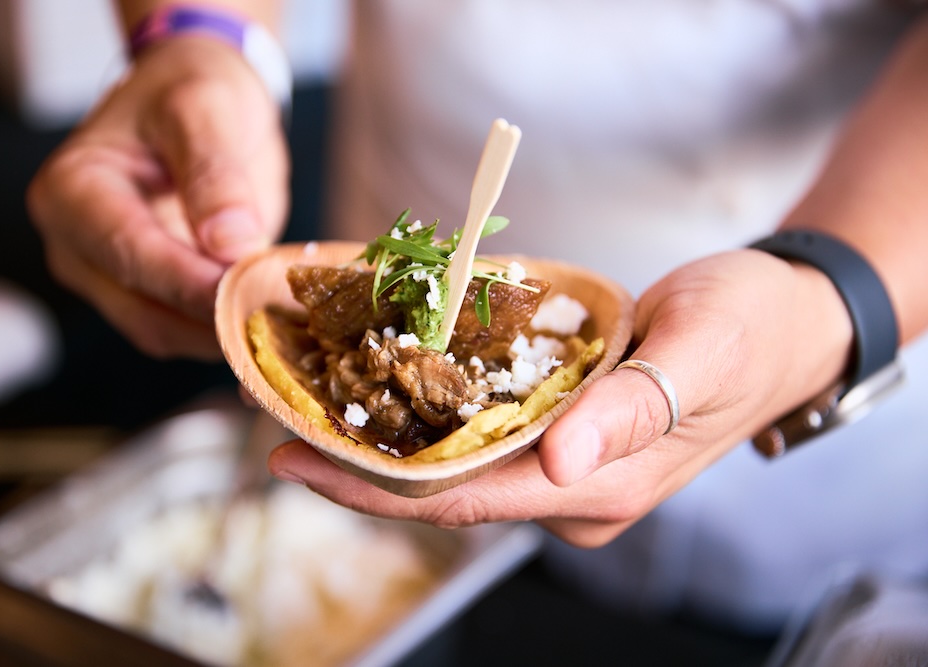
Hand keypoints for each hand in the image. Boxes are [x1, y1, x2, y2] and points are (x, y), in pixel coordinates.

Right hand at [27, 36, 289, 359]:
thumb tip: (232, 244)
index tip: (248, 291)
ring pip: (166, 333)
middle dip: (214, 318)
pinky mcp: (149, 298)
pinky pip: (188, 331)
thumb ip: (214, 172)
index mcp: (72, 191)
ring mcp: (110, 280)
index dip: (190, 282)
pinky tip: (274, 324)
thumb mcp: (204, 107)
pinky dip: (230, 330)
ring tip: (287, 319)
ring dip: (226, 333)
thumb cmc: (189, 92)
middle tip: (282, 314)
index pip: (129, 253)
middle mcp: (77, 247)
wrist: (194, 102)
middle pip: (144, 310)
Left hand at [267, 249, 852, 546]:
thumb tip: (560, 462)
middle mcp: (575, 494)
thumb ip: (633, 410)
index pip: (464, 501)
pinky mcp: (565, 445)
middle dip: (362, 468)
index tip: (294, 461)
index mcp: (602, 486)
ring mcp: (568, 474)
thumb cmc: (748, 327)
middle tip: (281, 425)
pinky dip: (430, 421)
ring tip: (316, 408)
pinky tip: (387, 392)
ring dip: (388, 445)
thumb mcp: (700, 351)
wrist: (783, 323)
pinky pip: (481, 444)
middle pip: (446, 495)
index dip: (372, 487)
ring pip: (458, 472)